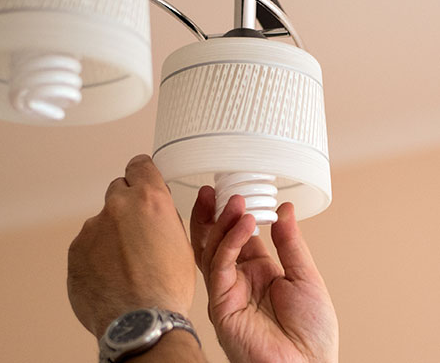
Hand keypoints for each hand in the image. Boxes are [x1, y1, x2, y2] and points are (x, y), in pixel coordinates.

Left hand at [67, 155, 195, 338]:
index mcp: (149, 200)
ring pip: (102, 220)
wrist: (141, 323)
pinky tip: (110, 274)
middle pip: (118, 189)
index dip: (141, 172)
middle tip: (136, 230)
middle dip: (127, 204)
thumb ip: (162, 216)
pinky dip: (97, 253)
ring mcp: (93, 228)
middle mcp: (118, 207)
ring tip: (124, 263)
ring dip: (111, 232)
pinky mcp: (76, 249)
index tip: (140, 176)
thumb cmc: (166, 288)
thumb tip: (153, 209)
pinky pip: (88, 243)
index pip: (139, 164)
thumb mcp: (181, 243)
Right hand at [190, 186, 338, 362]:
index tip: (235, 190)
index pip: (238, 236)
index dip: (235, 214)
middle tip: (215, 189)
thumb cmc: (312, 336)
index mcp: (258, 272)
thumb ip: (290, 244)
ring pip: (213, 249)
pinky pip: (220, 265)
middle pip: (216, 240)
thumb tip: (284, 210)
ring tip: (234, 200)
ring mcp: (227, 291)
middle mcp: (238, 279)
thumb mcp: (306, 278)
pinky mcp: (221, 303)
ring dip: (221, 222)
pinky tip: (244, 224)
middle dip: (213, 214)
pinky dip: (230, 241)